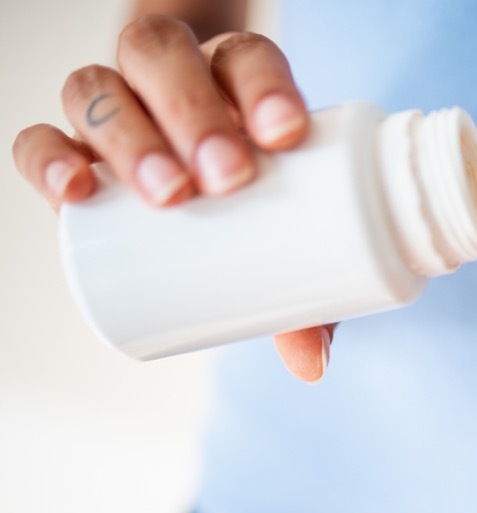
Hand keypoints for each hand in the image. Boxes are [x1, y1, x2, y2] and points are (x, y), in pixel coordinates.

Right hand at [11, 15, 331, 380]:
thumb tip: (313, 364)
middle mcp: (171, 77)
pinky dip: (48, 159)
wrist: (193, 183)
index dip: (264, 86)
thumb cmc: (256, 205)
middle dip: (195, 114)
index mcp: (236, 78)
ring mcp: (115, 108)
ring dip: (130, 137)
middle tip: (227, 177)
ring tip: (169, 195)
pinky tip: (73, 190)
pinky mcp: (69, 150)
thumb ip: (308, 290)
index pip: (247, 58)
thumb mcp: (287, 235)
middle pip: (166, 59)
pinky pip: (37, 138)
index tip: (285, 137)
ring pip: (100, 88)